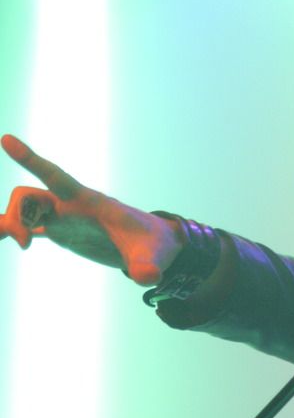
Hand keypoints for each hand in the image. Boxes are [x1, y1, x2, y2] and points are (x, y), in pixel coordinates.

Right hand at [0, 134, 182, 284]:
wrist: (155, 247)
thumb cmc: (154, 244)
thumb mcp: (152, 256)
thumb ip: (147, 266)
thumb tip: (149, 278)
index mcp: (90, 201)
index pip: (56, 176)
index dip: (31, 159)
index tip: (6, 139)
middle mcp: (73, 205)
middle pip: (28, 196)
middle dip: (16, 216)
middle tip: (26, 244)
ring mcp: (66, 217)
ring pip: (23, 208)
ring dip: (11, 224)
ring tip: (24, 245)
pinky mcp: (63, 230)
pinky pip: (27, 223)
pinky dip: (11, 229)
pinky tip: (6, 239)